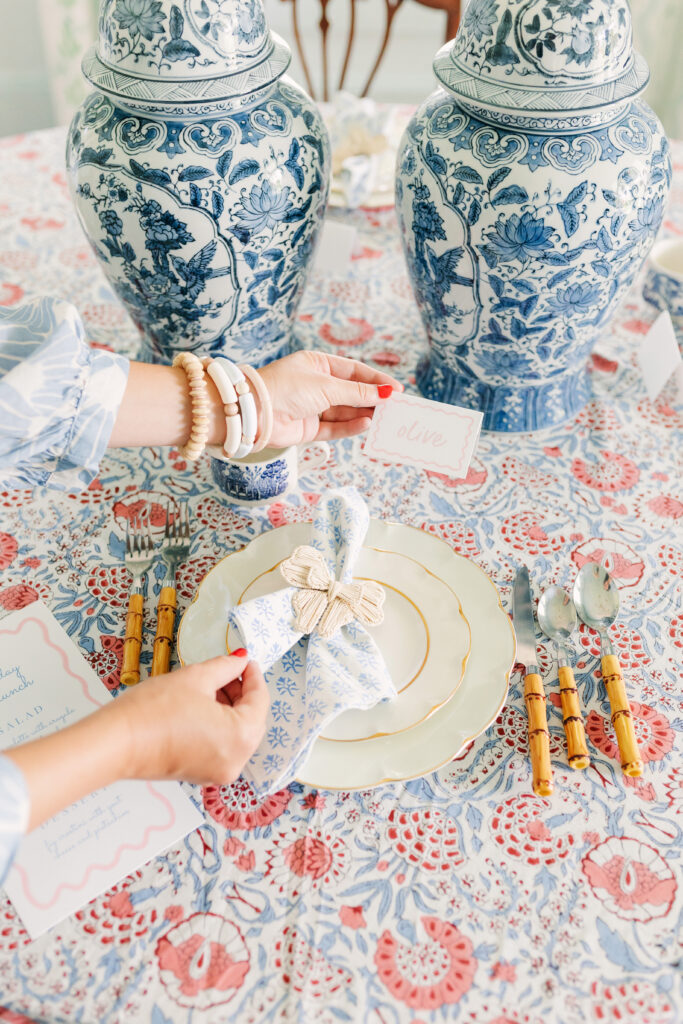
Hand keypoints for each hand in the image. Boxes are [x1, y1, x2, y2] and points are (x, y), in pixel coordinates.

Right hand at [115, 652, 268, 785]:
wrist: (116, 743)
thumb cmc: (154, 711)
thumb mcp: (196, 678)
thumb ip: (225, 667)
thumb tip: (240, 660)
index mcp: (241, 737)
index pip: (260, 700)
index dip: (253, 676)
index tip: (245, 661)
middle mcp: (235, 761)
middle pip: (252, 720)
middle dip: (242, 693)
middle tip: (228, 670)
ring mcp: (218, 772)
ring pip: (236, 734)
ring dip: (229, 708)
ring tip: (211, 685)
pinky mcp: (200, 774)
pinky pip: (221, 746)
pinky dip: (218, 725)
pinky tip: (202, 705)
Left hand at [258, 349, 402, 447]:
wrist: (255, 412)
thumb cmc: (286, 388)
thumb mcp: (327, 386)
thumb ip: (357, 392)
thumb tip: (384, 393)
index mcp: (317, 364)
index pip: (354, 371)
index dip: (376, 380)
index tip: (396, 390)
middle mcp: (315, 384)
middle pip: (351, 392)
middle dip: (372, 399)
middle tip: (395, 407)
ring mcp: (312, 407)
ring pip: (344, 411)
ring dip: (364, 414)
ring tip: (384, 418)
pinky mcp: (308, 428)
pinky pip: (334, 427)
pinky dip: (350, 427)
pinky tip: (366, 424)